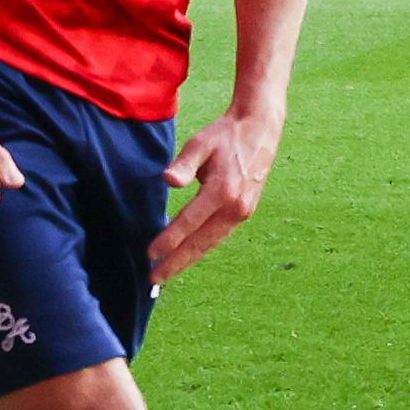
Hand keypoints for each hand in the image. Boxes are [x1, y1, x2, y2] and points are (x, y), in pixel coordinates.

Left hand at [148, 102, 282, 283]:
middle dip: (176, 262)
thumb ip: (183, 163)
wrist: (259, 130)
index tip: (149, 255)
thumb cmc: (224, 135)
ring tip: (166, 271)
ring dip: (188, 259)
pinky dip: (202, 247)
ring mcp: (242, 212)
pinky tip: (187, 254)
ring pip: (211, 243)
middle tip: (153, 278)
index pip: (188, 223)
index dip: (168, 240)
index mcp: (222, 191)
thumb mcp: (200, 143)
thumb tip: (168, 180)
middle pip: (200, 242)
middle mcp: (235, 208)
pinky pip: (219, 235)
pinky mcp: (244, 212)